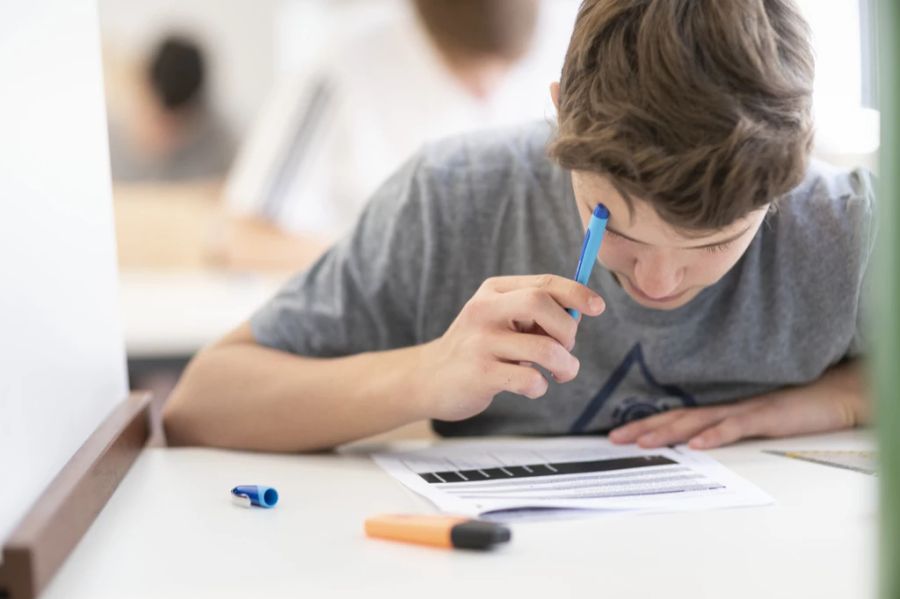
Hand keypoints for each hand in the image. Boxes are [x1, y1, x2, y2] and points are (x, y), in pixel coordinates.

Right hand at [416, 274, 605, 421]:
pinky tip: (531, 386)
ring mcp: (480, 343)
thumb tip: (581, 310)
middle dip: (567, 329)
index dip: (577, 293)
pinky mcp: (480, 375)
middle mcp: (484, 311)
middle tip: (566, 348)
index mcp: (494, 291)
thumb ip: (536, 312)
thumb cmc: (479, 348)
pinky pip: (530, 380)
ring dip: (566, 365)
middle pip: (541, 304)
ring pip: (544, 349)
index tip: (598, 307)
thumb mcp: (500, 319)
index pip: (544, 283)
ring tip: (561, 373)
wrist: (429, 378)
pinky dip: (541, 387)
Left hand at [608, 385, 863, 449]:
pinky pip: (735, 426)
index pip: (676, 417)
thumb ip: (727, 429)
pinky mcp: (765, 416)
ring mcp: (745, 410)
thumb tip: (696, 444)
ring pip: (699, 421)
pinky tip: (696, 445)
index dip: (647, 424)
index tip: (619, 434)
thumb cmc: (795, 409)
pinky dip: (714, 435)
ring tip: (645, 442)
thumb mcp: (754, 421)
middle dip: (645, 428)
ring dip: (669, 431)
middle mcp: (726, 407)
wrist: (834, 394)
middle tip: (616, 438)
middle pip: (678, 417)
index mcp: (721, 410)